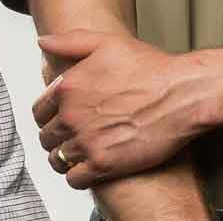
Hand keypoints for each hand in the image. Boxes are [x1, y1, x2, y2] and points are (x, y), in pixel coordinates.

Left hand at [34, 29, 222, 188]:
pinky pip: (74, 179)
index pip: (39, 111)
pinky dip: (77, 176)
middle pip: (47, 136)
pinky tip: (89, 167)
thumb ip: (69, 41)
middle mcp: (72, 116)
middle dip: (56, 137)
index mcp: (69, 88)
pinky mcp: (104, 164)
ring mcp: (87, 142)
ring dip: (65, 157)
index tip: (59, 118)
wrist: (183, 94)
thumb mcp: (107, 43)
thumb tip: (43, 42)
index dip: (48, 115)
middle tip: (72, 136)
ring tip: (80, 153)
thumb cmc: (152, 68)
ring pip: (58, 159)